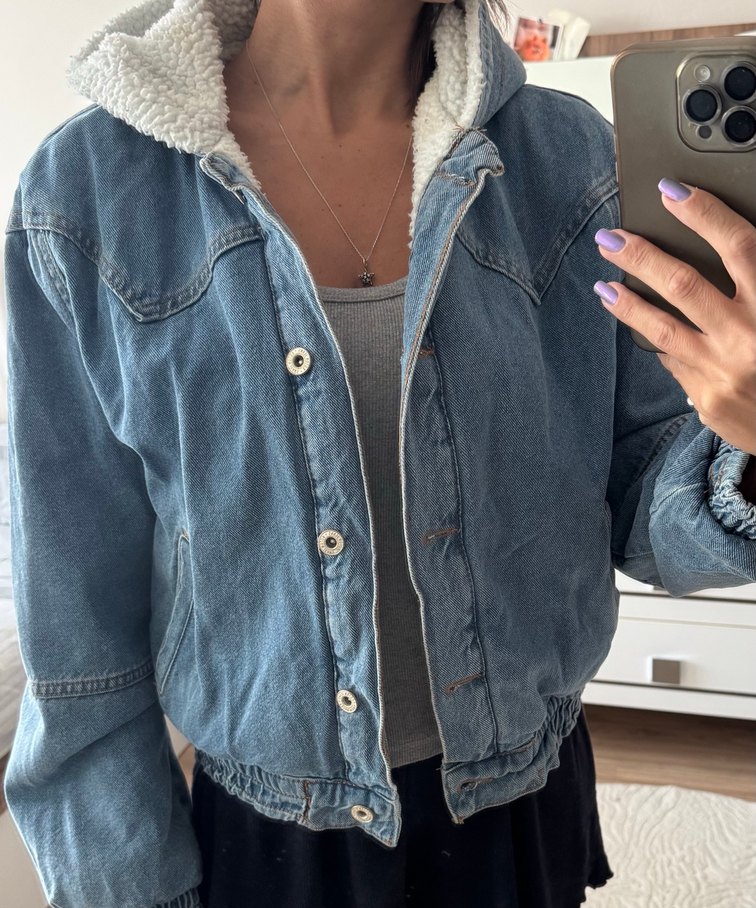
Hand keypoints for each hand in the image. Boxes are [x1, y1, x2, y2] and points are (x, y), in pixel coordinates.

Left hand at [592, 177, 755, 456]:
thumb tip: (726, 245)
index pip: (738, 246)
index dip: (703, 214)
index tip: (671, 192)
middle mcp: (749, 335)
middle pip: (683, 284)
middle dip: (641, 256)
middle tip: (610, 239)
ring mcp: (724, 371)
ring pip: (663, 328)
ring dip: (628, 304)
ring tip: (603, 286)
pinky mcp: (709, 400)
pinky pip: (675, 362)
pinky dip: (660, 342)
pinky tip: (644, 329)